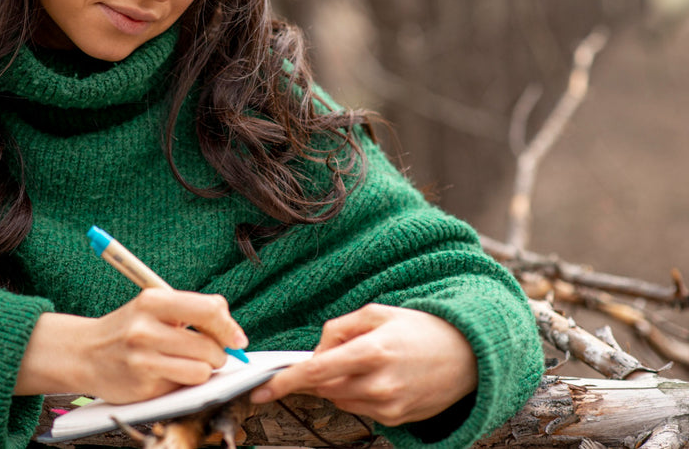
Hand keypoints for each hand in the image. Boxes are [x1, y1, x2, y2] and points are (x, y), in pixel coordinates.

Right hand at [16, 288, 247, 402]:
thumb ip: (191, 311)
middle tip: (211, 354)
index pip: (209, 310)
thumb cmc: (129, 329)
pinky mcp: (143, 385)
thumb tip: (232, 330)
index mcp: (152, 300)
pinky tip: (170, 374)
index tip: (237, 339)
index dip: (229, 327)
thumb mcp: (153, 307)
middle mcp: (146, 328)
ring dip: (204, 371)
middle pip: (210, 346)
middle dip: (219, 354)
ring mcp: (143, 358)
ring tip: (190, 364)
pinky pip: (184, 386)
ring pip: (201, 370)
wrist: (85, 353)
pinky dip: (185, 383)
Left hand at [249, 304, 476, 425]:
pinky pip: (359, 410)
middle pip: (324, 388)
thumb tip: (316, 350)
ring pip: (339, 400)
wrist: (469, 356)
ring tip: (366, 363)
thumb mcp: (377, 313)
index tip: (264, 389)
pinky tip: (378, 378)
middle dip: (319, 373)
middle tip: (338, 354)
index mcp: (373, 352)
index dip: (286, 382)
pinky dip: (357, 395)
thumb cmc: (424, 329)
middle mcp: (380, 384)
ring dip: (338, 384)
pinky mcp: (396, 420)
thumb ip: (339, 329)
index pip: (317, 372)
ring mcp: (389, 406)